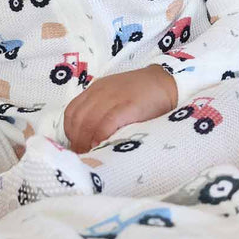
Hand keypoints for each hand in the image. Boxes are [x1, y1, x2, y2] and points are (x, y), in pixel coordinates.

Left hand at [63, 66, 177, 153]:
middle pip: (79, 119)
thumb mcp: (115, 97)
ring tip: (92, 155)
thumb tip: (86, 140)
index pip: (72, 112)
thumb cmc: (142, 95)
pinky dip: (100, 136)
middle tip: (84, 156)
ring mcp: (115, 97)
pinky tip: (102, 146)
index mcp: (96, 89)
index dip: (70, 133)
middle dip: (77, 141)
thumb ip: (101, 111)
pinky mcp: (129, 106)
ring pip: (89, 121)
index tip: (76, 148)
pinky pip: (107, 122)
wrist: (167, 83)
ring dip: (86, 142)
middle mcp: (102, 91)